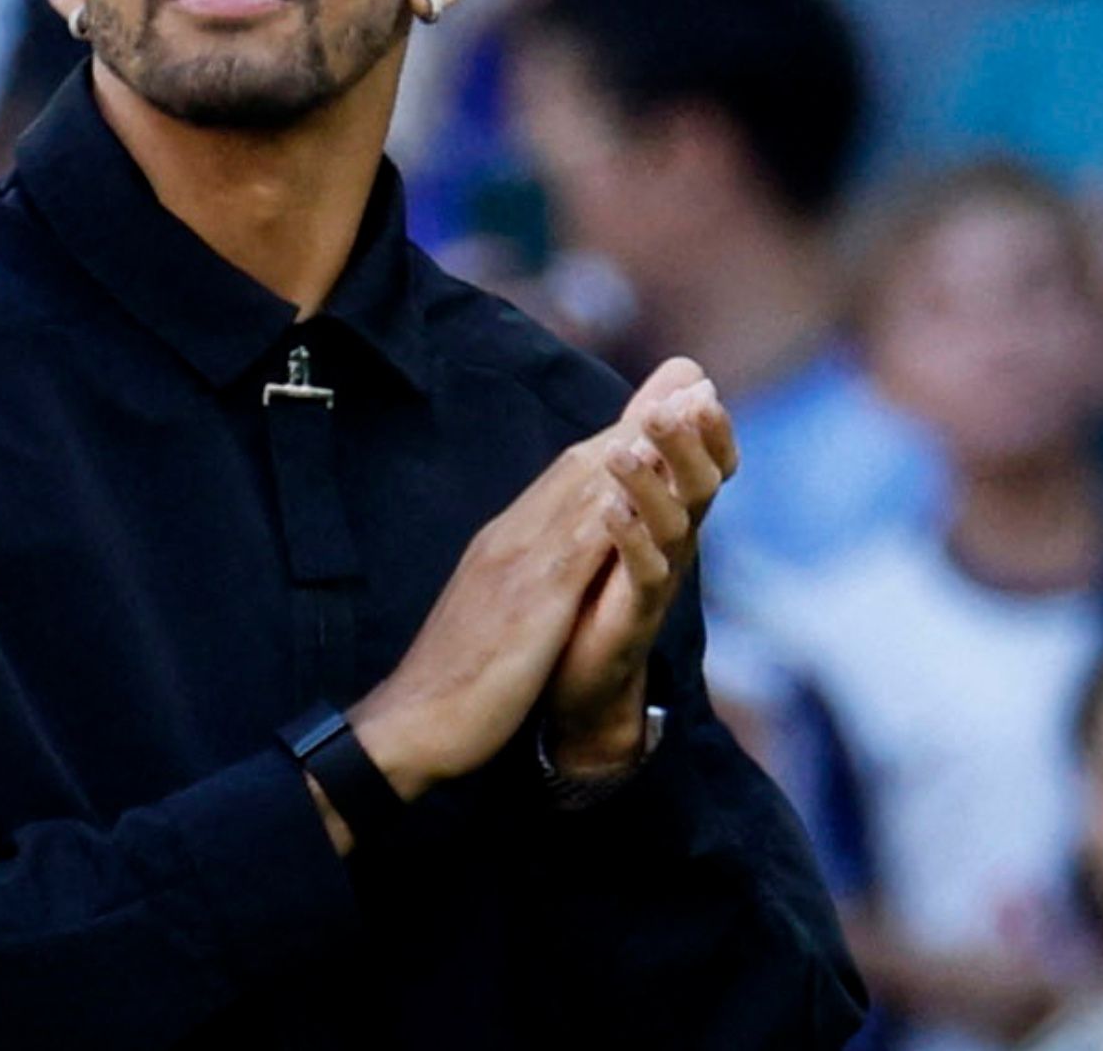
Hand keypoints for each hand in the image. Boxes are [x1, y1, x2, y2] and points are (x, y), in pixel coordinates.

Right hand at [346, 410, 685, 800]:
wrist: (409, 725)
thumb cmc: (453, 677)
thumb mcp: (495, 610)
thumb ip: (526, 575)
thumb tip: (556, 557)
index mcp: (506, 541)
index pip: (570, 477)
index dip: (621, 435)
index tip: (665, 402)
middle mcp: (512, 538)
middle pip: (583, 465)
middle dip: (642, 420)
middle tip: (693, 377)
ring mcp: (518, 565)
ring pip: (585, 491)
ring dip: (642, 445)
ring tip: (688, 409)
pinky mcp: (529, 602)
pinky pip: (578, 548)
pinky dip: (616, 509)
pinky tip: (651, 485)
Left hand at [542, 359, 737, 770]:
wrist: (577, 675)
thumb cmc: (602, 577)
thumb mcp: (624, 497)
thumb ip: (649, 437)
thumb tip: (687, 369)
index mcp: (671, 509)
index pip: (708, 461)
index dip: (712, 429)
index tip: (702, 387)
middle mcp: (675, 540)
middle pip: (699, 484)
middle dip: (685, 444)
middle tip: (664, 409)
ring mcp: (658, 578)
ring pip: (674, 526)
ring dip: (650, 486)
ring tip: (622, 452)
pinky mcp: (633, 615)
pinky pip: (643, 575)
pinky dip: (629, 540)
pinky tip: (609, 512)